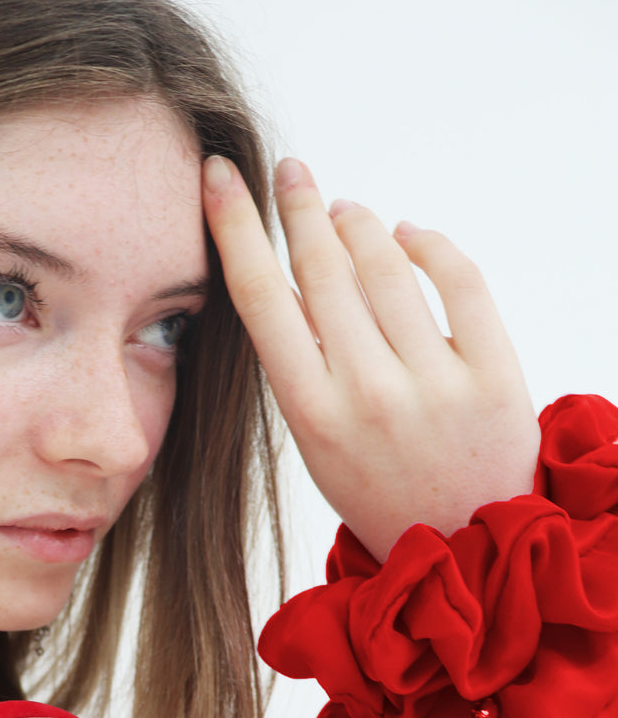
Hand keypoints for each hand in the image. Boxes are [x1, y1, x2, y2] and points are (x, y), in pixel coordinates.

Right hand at [202, 156, 539, 561]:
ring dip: (358, 223)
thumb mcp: (318, 443)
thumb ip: (302, 367)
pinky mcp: (495, 375)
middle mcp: (370, 395)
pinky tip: (409, 233)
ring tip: (344, 209)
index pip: (262, 299)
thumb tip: (291, 275)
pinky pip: (460, 281)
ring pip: (386, 266)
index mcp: (313, 415)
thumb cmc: (379, 490)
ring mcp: (435, 384)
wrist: (462, 548)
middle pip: (323, 269)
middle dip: (298, 206)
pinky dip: (428, 244)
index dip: (235, 229)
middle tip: (289, 170)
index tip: (221, 179)